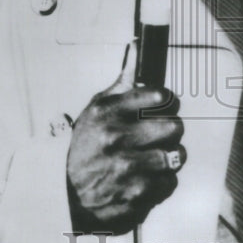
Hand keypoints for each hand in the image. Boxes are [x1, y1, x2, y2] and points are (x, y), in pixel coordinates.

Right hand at [66, 42, 185, 234]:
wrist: (65, 194)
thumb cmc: (85, 148)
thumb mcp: (97, 111)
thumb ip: (123, 82)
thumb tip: (138, 46)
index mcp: (107, 114)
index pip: (158, 96)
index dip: (165, 101)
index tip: (163, 105)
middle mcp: (116, 140)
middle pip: (174, 126)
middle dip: (170, 130)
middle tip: (160, 134)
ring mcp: (127, 169)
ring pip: (176, 156)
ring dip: (168, 158)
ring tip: (152, 158)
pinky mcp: (137, 196)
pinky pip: (170, 183)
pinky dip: (161, 182)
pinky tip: (145, 178)